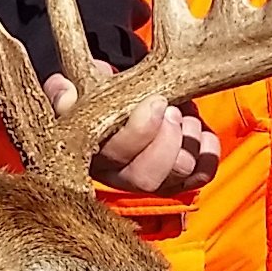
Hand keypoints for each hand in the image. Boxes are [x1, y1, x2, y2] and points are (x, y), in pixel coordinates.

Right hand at [43, 65, 220, 196]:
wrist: (124, 102)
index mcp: (93, 154)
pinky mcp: (176, 180)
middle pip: (145, 178)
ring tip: (186, 116)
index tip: (157, 101)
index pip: (113, 156)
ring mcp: (151, 179)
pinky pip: (199, 177)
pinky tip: (205, 133)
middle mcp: (120, 175)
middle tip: (173, 110)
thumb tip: (63, 90)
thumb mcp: (82, 92)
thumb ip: (65, 93)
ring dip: (188, 142)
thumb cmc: (100, 99)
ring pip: (174, 178)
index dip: (138, 132)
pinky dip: (208, 154)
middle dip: (166, 142)